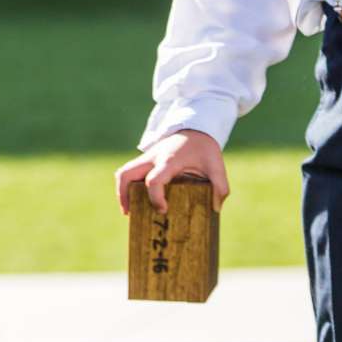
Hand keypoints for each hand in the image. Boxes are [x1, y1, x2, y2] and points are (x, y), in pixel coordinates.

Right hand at [115, 129, 229, 214]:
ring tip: (129, 209)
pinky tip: (135, 199)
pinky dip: (127, 185)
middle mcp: (153, 158)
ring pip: (123, 172)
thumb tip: (216, 208)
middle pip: (126, 174)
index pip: (154, 180)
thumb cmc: (204, 149)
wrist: (197, 128)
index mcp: (170, 160)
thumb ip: (220, 187)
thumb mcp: (216, 166)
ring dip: (122, 191)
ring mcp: (147, 157)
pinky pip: (129, 172)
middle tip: (130, 213)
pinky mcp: (145, 160)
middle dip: (124, 195)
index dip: (155, 197)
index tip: (163, 210)